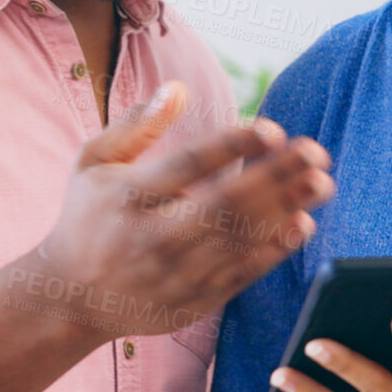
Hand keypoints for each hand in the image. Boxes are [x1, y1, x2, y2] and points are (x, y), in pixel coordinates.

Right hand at [4, 81, 335, 338]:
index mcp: (128, 197)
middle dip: (276, 177)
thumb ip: (136, 125)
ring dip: (286, 209)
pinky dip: (274, 250)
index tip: (271, 129)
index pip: (188, 166)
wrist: (69, 300)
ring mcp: (175, 275)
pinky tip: (301, 224)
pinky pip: (241, 275)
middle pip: (225, 205)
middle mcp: (153, 237)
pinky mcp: (192, 302)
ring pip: (240, 240)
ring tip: (321, 183)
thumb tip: (178, 88)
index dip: (233, 145)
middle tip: (316, 153)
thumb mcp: (93, 162)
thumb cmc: (87, 218)